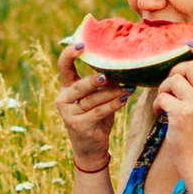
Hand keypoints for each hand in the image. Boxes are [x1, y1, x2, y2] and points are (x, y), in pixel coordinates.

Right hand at [54, 53, 125, 170]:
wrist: (91, 148)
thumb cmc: (97, 118)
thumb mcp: (98, 99)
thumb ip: (102, 85)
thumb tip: (121, 65)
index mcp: (67, 87)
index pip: (63, 66)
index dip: (70, 54)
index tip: (82, 44)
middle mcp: (63, 98)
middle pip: (80, 85)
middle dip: (95, 80)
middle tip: (108, 76)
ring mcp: (68, 113)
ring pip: (93, 99)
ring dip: (113, 93)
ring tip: (129, 88)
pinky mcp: (77, 124)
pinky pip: (98, 111)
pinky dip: (113, 105)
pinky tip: (124, 99)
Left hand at [152, 39, 192, 167]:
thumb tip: (185, 69)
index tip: (191, 46)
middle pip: (191, 66)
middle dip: (175, 72)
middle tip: (170, 87)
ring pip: (174, 79)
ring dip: (163, 89)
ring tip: (164, 103)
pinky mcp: (182, 115)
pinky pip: (163, 97)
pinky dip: (158, 104)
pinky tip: (160, 114)